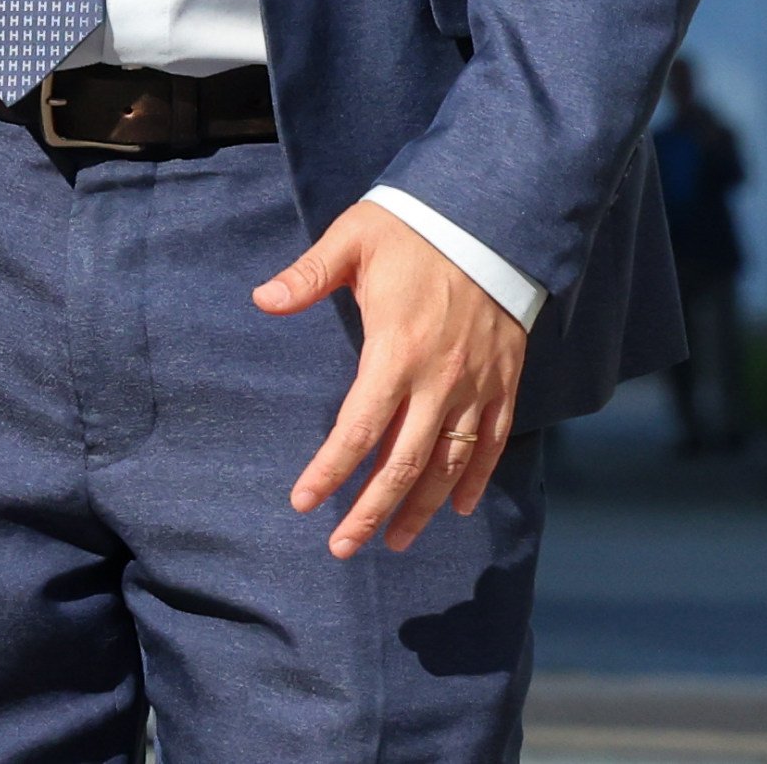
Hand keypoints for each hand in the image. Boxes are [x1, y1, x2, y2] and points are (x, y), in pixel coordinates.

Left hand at [253, 199, 529, 556]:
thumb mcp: (352, 240)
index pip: (357, 429)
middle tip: (343, 547)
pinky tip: (457, 507)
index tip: (304, 503)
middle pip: (403, 464)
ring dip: (420, 509)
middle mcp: (439, 380)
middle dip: (370, 511)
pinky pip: (490, 443)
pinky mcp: (505, 383)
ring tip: (394, 541)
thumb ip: (307, 275)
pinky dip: (474, 480)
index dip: (330, 471)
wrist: (492, 219)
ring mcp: (476, 386)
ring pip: (448, 465)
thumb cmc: (412, 230)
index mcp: (395, 351)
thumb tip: (260, 299)